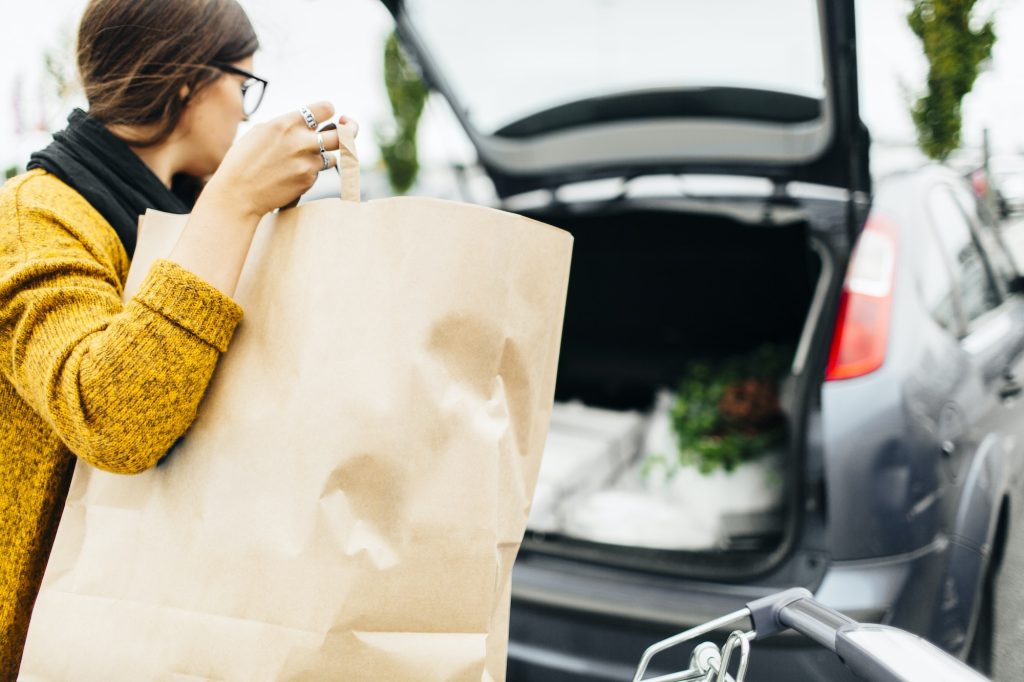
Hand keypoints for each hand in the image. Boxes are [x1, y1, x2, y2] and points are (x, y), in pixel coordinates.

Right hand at [201, 101, 349, 218]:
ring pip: (332, 156)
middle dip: (349, 130)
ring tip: (306, 158)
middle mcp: (300, 141)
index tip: (331, 115)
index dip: (329, 111)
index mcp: (286, 123)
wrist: (238, 194)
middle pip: (342, 134)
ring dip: (325, 155)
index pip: (326, 109)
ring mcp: (307, 163)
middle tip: (348, 129)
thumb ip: (285, 125)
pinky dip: (311, 172)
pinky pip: (318, 173)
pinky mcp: (308, 181)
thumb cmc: (243, 161)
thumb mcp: (260, 132)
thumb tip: (305, 123)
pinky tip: (292, 174)